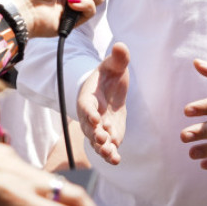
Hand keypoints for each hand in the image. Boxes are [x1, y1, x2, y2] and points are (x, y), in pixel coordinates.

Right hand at [77, 43, 129, 164]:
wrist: (108, 89)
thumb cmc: (109, 75)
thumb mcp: (113, 65)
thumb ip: (118, 58)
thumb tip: (121, 45)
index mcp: (88, 97)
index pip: (86, 106)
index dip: (89, 112)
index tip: (95, 116)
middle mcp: (91, 116)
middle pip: (89, 128)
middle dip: (95, 134)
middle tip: (102, 138)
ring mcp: (99, 128)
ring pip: (97, 142)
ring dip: (102, 148)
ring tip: (110, 154)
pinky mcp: (110, 136)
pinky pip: (108, 147)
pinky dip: (111, 154)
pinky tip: (117, 160)